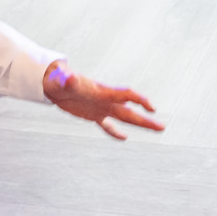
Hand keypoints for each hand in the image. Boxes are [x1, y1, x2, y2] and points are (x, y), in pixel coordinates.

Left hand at [42, 62, 163, 139]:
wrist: (54, 84)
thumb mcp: (62, 79)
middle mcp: (106, 100)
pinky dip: (114, 132)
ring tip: (156, 129)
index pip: (125, 94)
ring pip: (124, 118)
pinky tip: (124, 138)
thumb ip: (67, 79)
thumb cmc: (58, 79)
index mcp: (102, 91)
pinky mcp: (93, 115)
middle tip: (162, 127)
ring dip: (140, 124)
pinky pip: (107, 125)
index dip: (139, 99)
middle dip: (146, 119)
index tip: (151, 107)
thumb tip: (69, 77)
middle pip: (130, 111)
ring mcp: (101, 108)